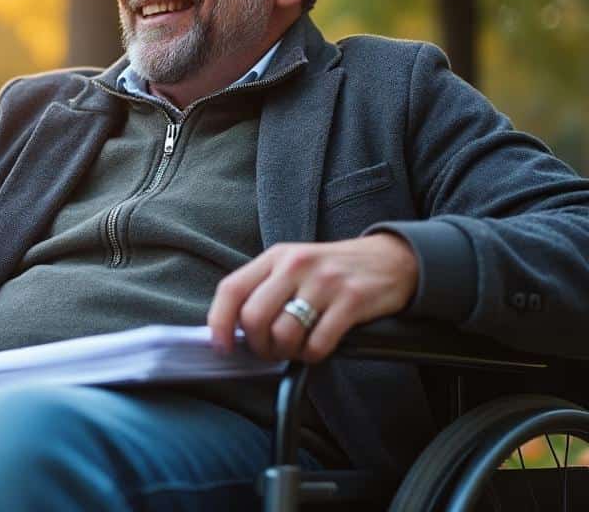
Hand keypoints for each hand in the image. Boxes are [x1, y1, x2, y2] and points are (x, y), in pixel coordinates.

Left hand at [207, 233, 417, 362]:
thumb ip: (265, 290)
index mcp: (276, 257)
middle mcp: (296, 265)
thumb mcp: (294, 266)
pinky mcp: (352, 300)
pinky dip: (311, 356)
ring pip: (284, 333)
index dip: (219, 322)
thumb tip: (233, 330)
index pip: (231, 289)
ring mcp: (324, 282)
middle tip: (268, 351)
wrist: (392, 259)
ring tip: (294, 350)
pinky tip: (316, 349)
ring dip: (285, 353)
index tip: (221, 346)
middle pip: (254, 317)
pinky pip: (318, 343)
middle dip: (256, 345)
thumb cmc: (333, 270)